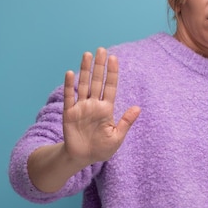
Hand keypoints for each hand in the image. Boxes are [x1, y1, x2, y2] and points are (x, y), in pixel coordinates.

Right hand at [63, 48, 139, 165]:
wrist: (83, 158)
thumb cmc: (102, 148)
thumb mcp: (117, 137)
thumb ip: (126, 122)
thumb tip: (138, 108)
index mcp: (107, 109)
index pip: (111, 87)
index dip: (112, 73)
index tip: (114, 58)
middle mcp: (94, 105)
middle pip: (97, 81)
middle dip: (99, 66)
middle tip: (102, 50)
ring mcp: (81, 108)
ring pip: (84, 85)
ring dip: (85, 70)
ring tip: (88, 55)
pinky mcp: (69, 114)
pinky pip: (69, 97)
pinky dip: (69, 85)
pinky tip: (70, 73)